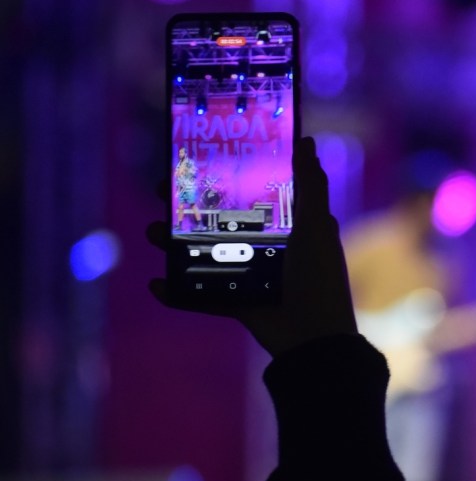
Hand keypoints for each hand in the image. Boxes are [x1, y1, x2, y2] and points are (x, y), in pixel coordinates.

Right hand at [148, 136, 357, 356]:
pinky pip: (202, 296)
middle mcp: (268, 247)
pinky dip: (179, 294)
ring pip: (204, 254)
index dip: (224, 178)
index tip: (197, 161)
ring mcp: (250, 276)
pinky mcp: (238, 303)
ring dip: (173, 245)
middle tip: (161, 191)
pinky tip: (157, 286)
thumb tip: (306, 142)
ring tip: (151, 232)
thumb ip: (311, 187)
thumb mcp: (316, 227)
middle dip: (187, 207)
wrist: (314, 339)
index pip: (251, 194)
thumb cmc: (319, 277)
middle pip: (219, 221)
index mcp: (288, 225)